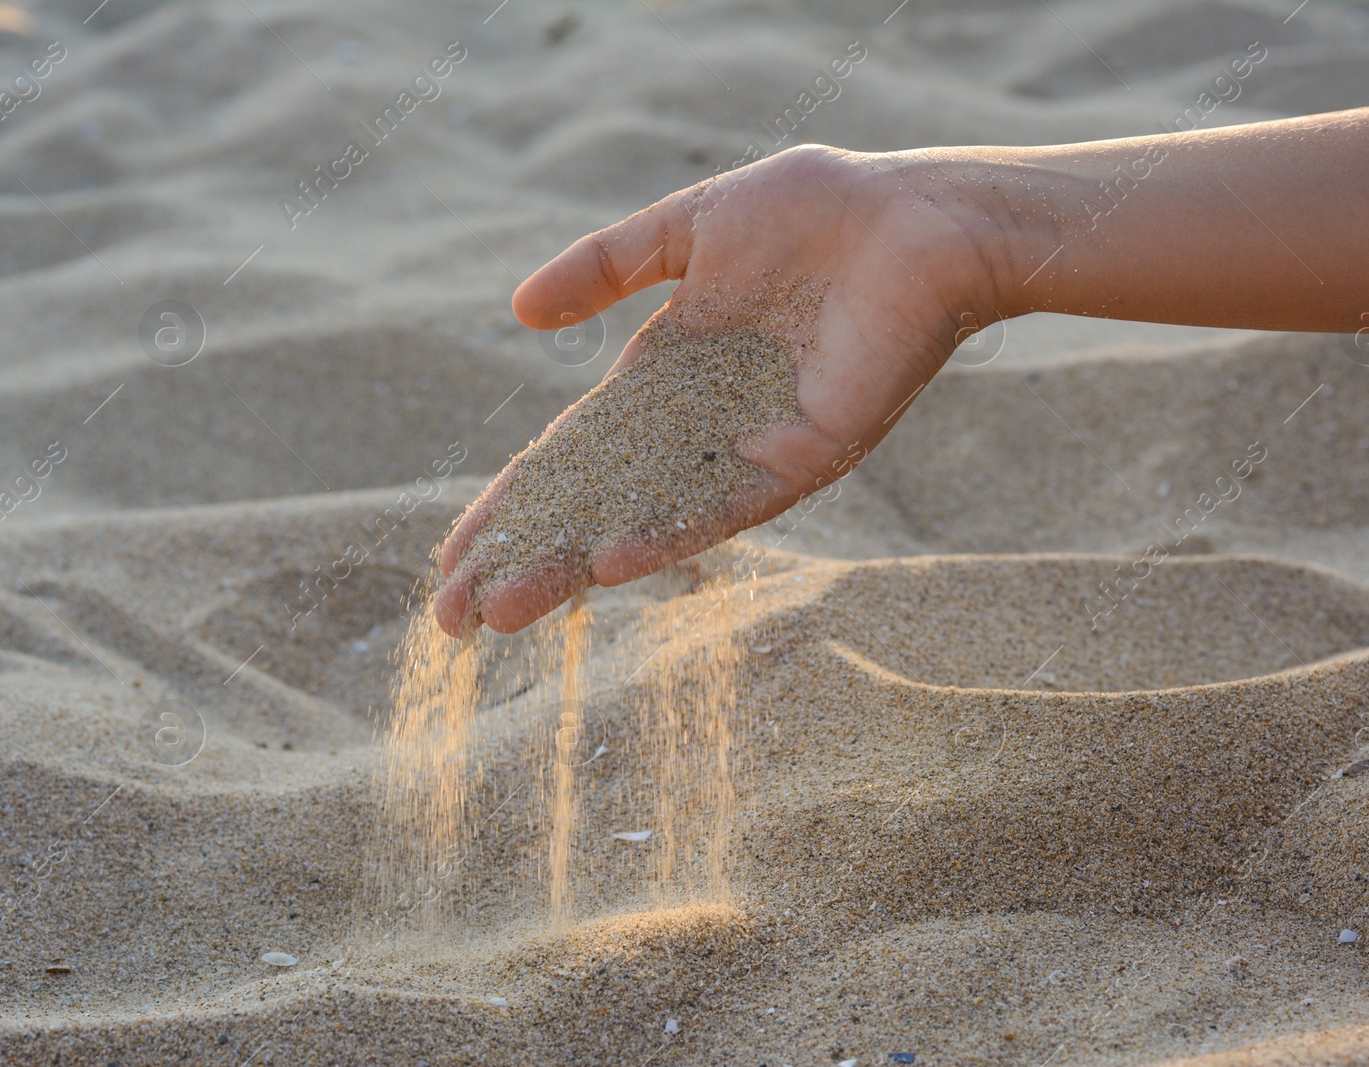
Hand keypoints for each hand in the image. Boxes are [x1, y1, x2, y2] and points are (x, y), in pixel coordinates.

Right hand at [435, 145, 1001, 635]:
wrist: (916, 217)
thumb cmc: (815, 212)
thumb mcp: (688, 230)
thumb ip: (606, 266)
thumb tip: (519, 310)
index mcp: (666, 377)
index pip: (571, 457)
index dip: (512, 506)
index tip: (451, 557)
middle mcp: (701, 427)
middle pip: (594, 506)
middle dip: (525, 558)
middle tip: (454, 620)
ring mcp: (748, 448)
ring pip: (646, 521)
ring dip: (576, 566)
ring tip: (505, 612)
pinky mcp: (804, 456)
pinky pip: (726, 505)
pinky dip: (667, 534)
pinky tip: (610, 565)